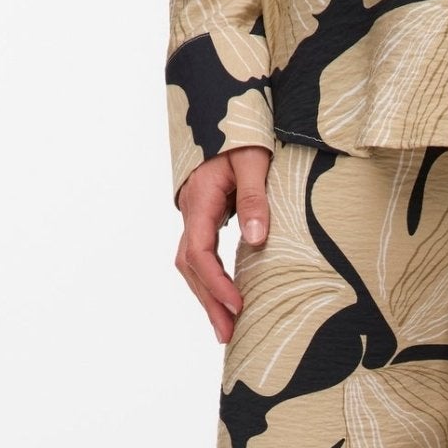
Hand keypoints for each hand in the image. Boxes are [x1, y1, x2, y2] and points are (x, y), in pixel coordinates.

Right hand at [175, 147, 271, 343]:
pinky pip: (200, 256)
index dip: (217, 282)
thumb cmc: (240, 134)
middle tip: (229, 334)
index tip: (239, 305)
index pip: (200, 251)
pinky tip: (225, 301)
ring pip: (191, 265)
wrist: (225, 113)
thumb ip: (255, 198)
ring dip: (207, 297)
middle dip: (209, 302)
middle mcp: (191, 211)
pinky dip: (210, 281)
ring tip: (226, 329)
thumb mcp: (253, 160)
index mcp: (201, 200)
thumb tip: (256, 239)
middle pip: (191, 266)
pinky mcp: (204, 218)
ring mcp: (195, 216)